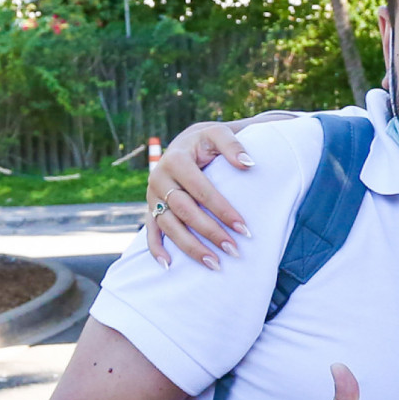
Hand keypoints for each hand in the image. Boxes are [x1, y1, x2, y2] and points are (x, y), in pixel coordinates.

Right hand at [146, 123, 254, 267]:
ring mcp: (152, 195)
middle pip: (185, 211)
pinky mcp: (150, 208)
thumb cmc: (207, 142)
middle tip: (234, 250)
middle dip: (210, 232)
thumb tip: (248, 164)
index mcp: (176, 159)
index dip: (223, 210)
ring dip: (191, 247)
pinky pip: (150, 231)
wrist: (186, 144)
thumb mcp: (218, 134)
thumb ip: (233, 145)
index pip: (201, 190)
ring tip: (215, 264)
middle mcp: (159, 178)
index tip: (244, 228)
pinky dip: (156, 249)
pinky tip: (169, 265)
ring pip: (169, 225)